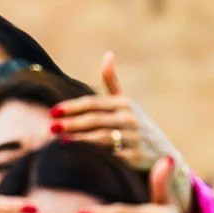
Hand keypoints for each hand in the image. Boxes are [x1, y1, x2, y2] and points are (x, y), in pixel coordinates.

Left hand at [50, 53, 181, 183]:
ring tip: (60, 142)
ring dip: (80, 140)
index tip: (52, 111)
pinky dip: (95, 157)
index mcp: (124, 103)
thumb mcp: (126, 102)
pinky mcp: (138, 156)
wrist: (162, 151)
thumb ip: (112, 81)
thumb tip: (108, 54)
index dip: (72, 107)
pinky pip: (113, 156)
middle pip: (95, 120)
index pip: (93, 103)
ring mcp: (135, 137)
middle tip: (51, 127)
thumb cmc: (135, 123)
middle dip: (71, 124)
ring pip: (102, 138)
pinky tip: (80, 158)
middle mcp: (130, 118)